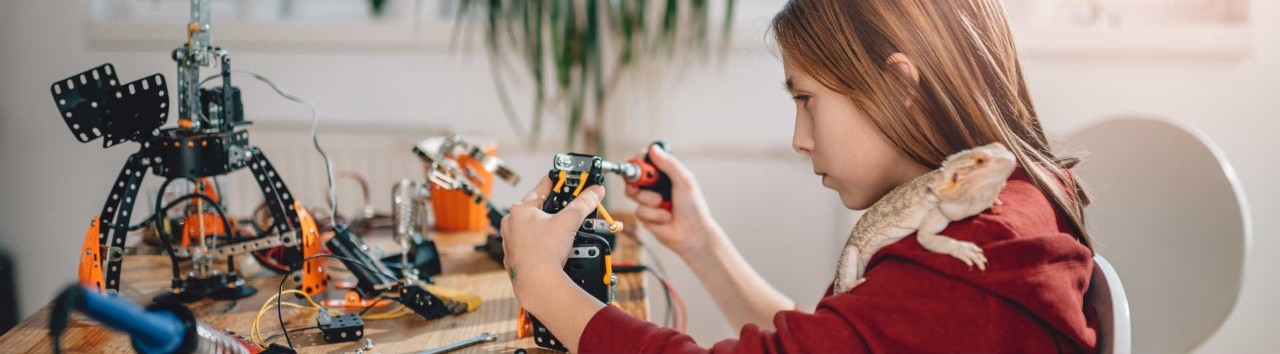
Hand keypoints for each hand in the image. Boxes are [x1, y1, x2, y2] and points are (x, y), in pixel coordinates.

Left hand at [500, 176, 604, 295]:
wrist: (537, 283)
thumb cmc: (545, 252)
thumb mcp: (569, 221)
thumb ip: (584, 203)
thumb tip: (595, 192)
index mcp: (520, 210)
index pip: (542, 188)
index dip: (556, 182)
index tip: (564, 179)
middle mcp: (511, 224)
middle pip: (538, 209)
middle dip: (555, 209)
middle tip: (570, 210)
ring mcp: (511, 242)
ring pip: (534, 228)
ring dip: (549, 228)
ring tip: (565, 232)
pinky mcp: (515, 258)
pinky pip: (531, 245)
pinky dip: (542, 244)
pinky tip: (554, 249)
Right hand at [626, 145, 721, 257]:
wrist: (692, 233)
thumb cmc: (693, 207)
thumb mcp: (684, 181)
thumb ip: (669, 165)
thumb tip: (654, 149)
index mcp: (665, 173)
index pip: (646, 160)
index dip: (638, 161)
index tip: (638, 164)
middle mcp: (654, 185)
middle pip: (633, 176)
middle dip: (638, 182)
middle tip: (645, 185)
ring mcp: (648, 200)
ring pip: (634, 194)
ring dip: (649, 201)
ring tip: (663, 205)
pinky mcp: (645, 216)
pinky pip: (639, 211)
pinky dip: (653, 215)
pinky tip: (665, 219)